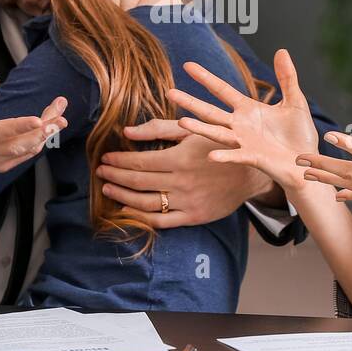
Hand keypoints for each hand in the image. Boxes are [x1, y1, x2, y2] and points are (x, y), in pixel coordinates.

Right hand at [0, 77, 67, 179]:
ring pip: (23, 152)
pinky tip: (49, 130)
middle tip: (60, 116)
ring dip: (45, 136)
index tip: (38, 120)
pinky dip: (38, 144)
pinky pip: (22, 157)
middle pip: (16, 144)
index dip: (18, 127)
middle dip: (42, 131)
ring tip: (60, 118)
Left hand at [96, 119, 272, 228]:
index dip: (118, 161)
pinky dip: (141, 218)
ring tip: (108, 190)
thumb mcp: (193, 129)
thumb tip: (127, 131)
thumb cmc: (220, 144)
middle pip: (138, 182)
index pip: (139, 162)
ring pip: (146, 203)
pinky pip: (162, 221)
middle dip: (114, 177)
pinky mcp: (194, 216)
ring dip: (122, 197)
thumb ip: (159, 129)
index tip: (105, 158)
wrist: (251, 171)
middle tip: (100, 172)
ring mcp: (188, 201)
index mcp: (180, 158)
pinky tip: (127, 211)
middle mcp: (182, 182)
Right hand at [168, 49, 319, 193]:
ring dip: (200, 128)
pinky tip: (212, 156)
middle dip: (190, 102)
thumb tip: (281, 51)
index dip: (206, 78)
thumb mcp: (295, 101)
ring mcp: (244, 142)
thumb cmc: (299, 135)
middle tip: (170, 93)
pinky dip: (225, 156)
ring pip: (217, 133)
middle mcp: (240, 125)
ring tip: (182, 123)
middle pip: (210, 111)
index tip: (188, 65)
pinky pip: (237, 156)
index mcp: (248, 110)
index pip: (222, 90)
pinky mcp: (254, 158)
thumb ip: (287, 77)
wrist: (308, 162)